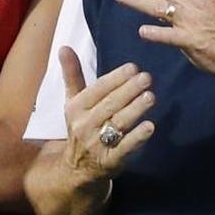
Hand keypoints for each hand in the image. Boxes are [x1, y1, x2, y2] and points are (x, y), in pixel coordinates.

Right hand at [59, 47, 155, 180]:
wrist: (76, 168)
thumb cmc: (81, 126)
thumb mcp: (73, 101)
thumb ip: (72, 74)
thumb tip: (64, 47)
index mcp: (76, 108)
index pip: (97, 90)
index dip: (115, 78)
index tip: (133, 67)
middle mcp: (84, 125)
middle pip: (109, 105)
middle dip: (129, 90)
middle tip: (147, 77)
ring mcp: (96, 144)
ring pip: (118, 124)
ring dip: (135, 110)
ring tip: (151, 96)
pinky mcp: (110, 161)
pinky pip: (124, 148)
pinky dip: (137, 137)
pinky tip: (150, 126)